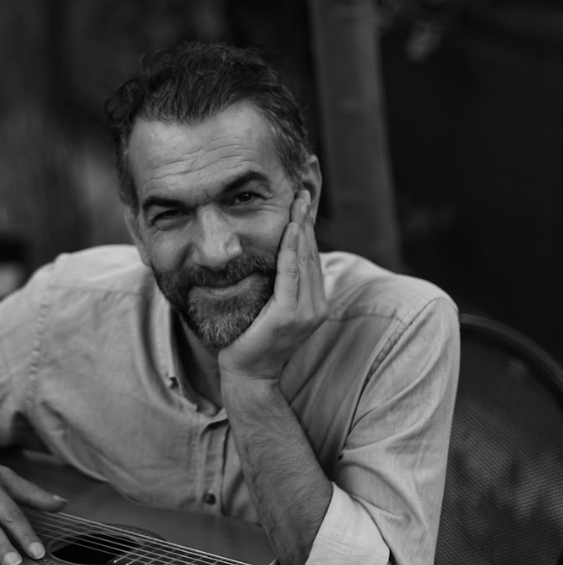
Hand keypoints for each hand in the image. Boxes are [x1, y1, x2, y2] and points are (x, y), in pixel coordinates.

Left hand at [218, 189, 327, 386]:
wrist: (248, 375)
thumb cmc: (252, 341)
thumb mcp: (270, 309)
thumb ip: (278, 286)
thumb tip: (273, 258)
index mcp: (314, 303)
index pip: (312, 257)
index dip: (309, 227)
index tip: (306, 201)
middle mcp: (316, 306)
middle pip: (312, 252)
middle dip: (308, 219)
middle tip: (305, 189)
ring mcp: (305, 311)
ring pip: (305, 258)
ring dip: (302, 226)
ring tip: (300, 200)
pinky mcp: (289, 314)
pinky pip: (291, 273)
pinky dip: (291, 248)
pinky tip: (290, 228)